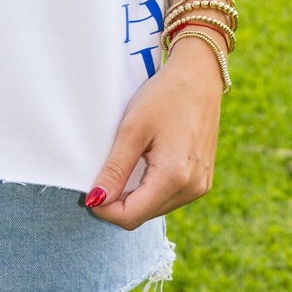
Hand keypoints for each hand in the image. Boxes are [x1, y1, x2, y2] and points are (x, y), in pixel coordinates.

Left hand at [83, 36, 224, 230]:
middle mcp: (192, 188)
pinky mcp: (203, 180)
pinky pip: (170, 197)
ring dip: (135, 196)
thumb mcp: (132, 129)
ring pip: (155, 208)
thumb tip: (96, 201)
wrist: (200, 75)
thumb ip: (115, 169)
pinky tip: (144, 164)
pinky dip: (151, 189)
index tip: (89, 192)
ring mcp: (200, 186)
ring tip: (125, 164)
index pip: (131, 216)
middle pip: (143, 215)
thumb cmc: (165, 96)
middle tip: (103, 173)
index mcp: (175, 177)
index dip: (105, 209)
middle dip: (118, 202)